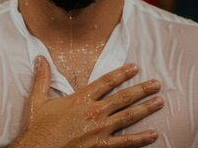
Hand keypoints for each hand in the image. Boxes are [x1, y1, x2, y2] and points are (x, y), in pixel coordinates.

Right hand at [11, 56, 162, 147]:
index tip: (135, 68)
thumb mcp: (38, 100)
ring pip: (128, 116)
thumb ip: (42, 78)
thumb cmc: (38, 129)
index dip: (122, 73)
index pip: (106, 81)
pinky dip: (141, 139)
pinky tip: (153, 134)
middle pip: (123, 97)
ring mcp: (100, 130)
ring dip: (146, 108)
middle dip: (142, 89)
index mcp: (80, 99)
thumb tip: (40, 58)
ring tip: (160, 102)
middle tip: (157, 84)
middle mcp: (94, 111)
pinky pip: (126, 142)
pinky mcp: (101, 147)